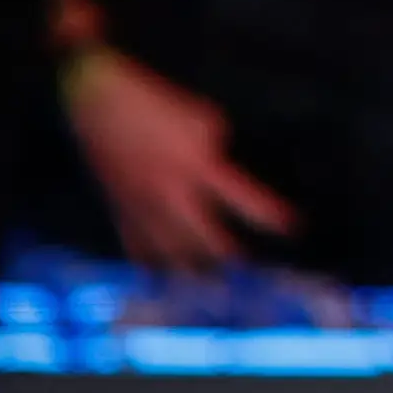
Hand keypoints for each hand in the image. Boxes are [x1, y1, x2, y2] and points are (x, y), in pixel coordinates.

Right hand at [64, 46, 295, 271]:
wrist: (99, 103)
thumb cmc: (157, 107)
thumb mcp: (204, 121)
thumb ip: (215, 155)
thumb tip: (217, 178)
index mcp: (198, 167)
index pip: (243, 200)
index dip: (270, 216)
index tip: (293, 229)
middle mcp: (172, 194)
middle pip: (205, 239)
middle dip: (227, 258)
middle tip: (246, 272)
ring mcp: (142, 205)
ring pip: (169, 251)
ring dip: (191, 271)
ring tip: (209, 289)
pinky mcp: (119, 208)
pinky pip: (135, 246)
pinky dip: (150, 264)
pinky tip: (160, 280)